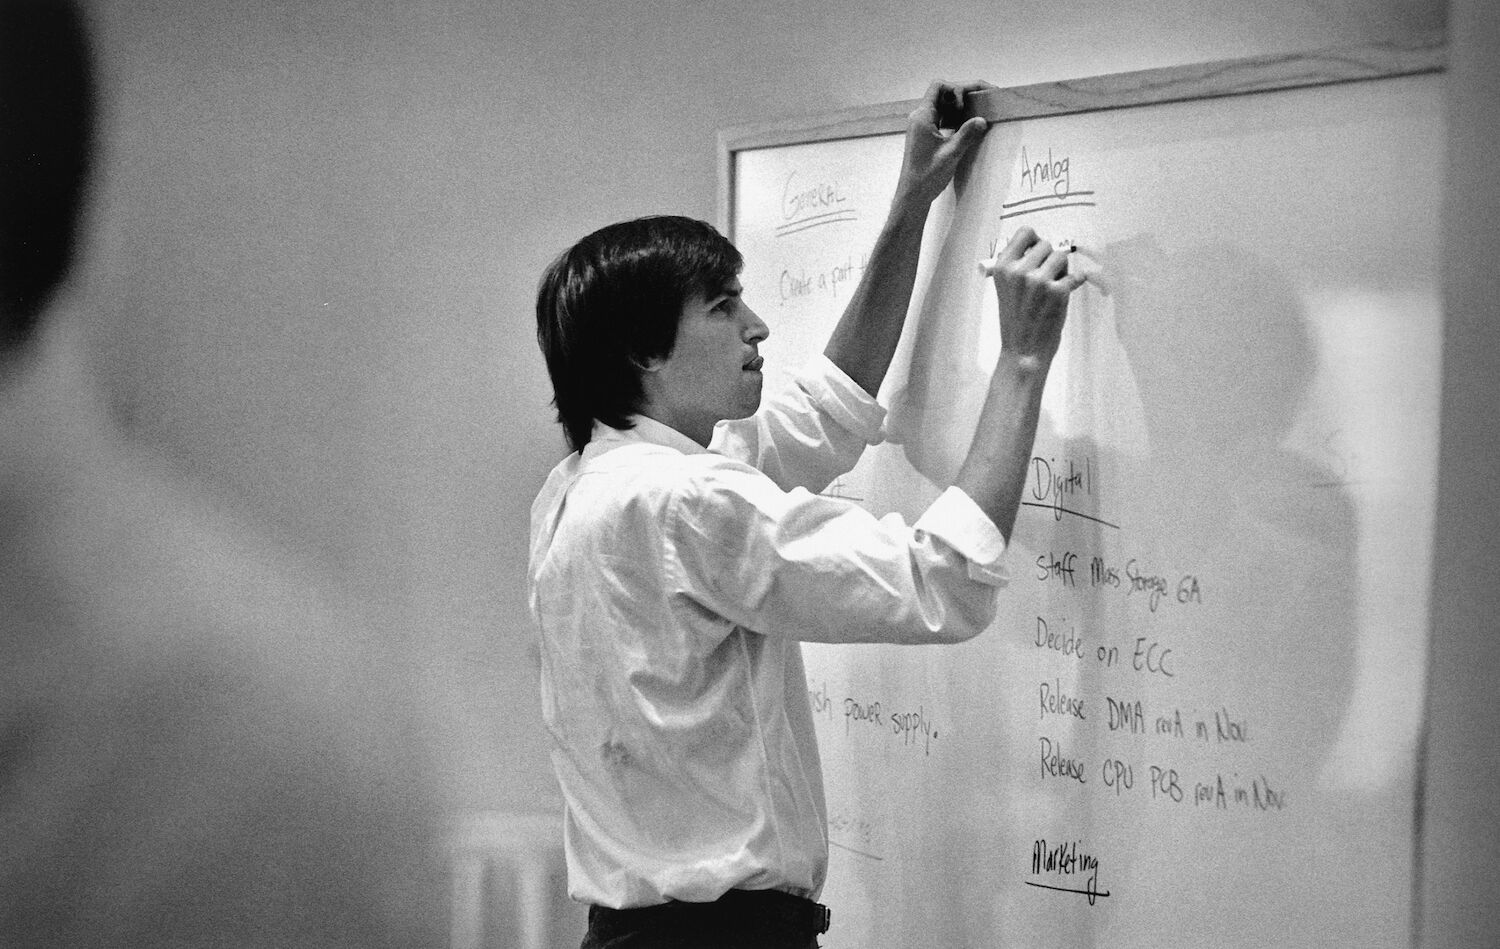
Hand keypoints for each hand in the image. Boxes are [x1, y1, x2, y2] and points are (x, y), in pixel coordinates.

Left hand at [895, 80, 993, 205]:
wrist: (912, 195)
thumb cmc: (927, 176)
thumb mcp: (951, 154)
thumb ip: (967, 134)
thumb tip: (982, 119)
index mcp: (922, 116)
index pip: (938, 86)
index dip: (957, 87)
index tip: (968, 103)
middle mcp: (919, 117)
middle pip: (942, 94)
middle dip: (963, 94)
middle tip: (985, 98)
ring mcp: (921, 126)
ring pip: (942, 106)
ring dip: (959, 106)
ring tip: (978, 111)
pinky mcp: (924, 135)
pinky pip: (941, 118)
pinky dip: (954, 117)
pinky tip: (967, 125)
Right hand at [989, 226, 1085, 368]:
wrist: (1023, 350)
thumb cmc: (1015, 322)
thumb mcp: (1005, 289)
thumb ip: (1017, 267)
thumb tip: (1039, 247)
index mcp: (1003, 268)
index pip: (1024, 233)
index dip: (1034, 239)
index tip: (1037, 249)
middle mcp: (1020, 271)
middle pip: (1046, 244)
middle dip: (1049, 258)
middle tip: (1046, 275)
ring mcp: (1040, 281)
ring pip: (1061, 257)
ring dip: (1061, 269)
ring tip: (1053, 285)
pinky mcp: (1058, 291)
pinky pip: (1075, 274)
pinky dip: (1074, 281)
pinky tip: (1067, 290)